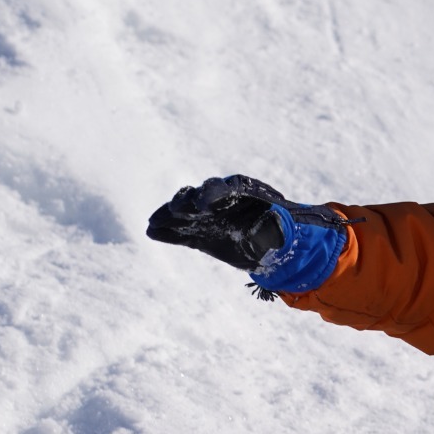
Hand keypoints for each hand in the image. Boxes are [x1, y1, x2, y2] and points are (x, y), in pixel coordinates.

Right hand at [145, 175, 288, 269]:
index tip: (204, 205)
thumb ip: (272, 226)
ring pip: (185, 214)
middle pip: (198, 197)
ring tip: (153, 222)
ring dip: (169, 216)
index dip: (212, 194)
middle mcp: (219, 201)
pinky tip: (152, 232)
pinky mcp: (200, 235)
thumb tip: (269, 226)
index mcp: (241, 192)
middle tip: (176, 209)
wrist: (275, 245)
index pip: (223, 189)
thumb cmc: (281, 229)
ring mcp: (207, 218)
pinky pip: (181, 233)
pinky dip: (167, 232)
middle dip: (186, 202)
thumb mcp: (281, 227)